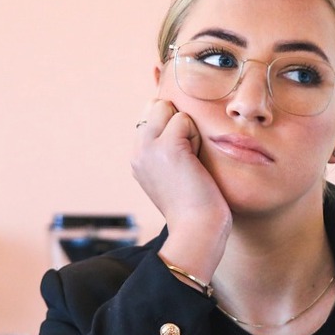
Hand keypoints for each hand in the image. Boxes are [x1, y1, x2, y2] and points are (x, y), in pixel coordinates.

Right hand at [132, 100, 230, 278]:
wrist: (197, 229)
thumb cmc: (197, 206)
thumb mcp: (174, 174)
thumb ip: (169, 148)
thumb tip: (180, 120)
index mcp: (138, 157)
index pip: (151, 115)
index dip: (174, 126)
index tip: (184, 158)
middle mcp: (137, 150)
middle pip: (157, 105)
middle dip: (179, 123)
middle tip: (189, 158)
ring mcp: (148, 147)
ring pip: (169, 109)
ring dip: (189, 131)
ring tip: (192, 162)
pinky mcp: (166, 147)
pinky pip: (184, 120)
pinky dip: (196, 137)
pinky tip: (195, 163)